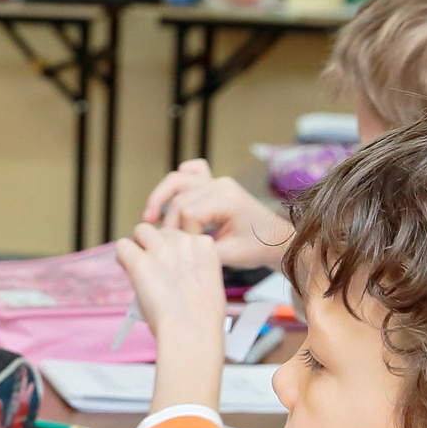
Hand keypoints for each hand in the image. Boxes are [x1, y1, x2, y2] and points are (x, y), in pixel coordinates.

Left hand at [114, 224, 231, 353]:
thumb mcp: (208, 280)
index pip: (181, 234)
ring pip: (141, 231)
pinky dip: (122, 256)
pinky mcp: (141, 262)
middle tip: (150, 266)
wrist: (192, 330)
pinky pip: (122, 245)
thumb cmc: (201, 317)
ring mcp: (162, 249)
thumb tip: (169, 267)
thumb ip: (191, 266)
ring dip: (138, 245)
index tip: (169, 264)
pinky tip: (127, 268)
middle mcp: (184, 241)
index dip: (172, 249)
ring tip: (137, 264)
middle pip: (161, 231)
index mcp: (205, 245)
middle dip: (154, 245)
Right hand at [141, 161, 291, 266]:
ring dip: (160, 197)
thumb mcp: (229, 255)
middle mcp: (220, 185)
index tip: (190, 250)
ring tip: (148, 217)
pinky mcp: (215, 185)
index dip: (183, 234)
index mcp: (226, 199)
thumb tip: (172, 253)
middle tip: (166, 243)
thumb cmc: (257, 248)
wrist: (278, 240)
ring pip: (178, 180)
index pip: (188, 212)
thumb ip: (200, 252)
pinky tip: (168, 198)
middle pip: (178, 198)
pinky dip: (178, 180)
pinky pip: (193, 171)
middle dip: (168, 223)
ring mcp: (217, 182)